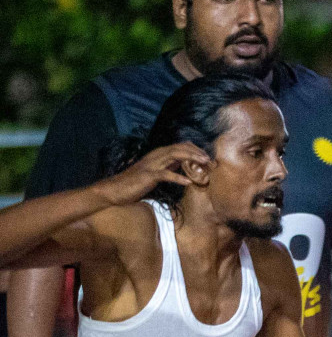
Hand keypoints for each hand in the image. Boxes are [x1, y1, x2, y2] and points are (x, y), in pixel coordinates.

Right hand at [92, 143, 209, 206]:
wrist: (115, 189)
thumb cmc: (136, 183)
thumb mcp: (157, 172)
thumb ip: (169, 167)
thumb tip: (185, 166)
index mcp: (158, 155)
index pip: (180, 146)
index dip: (195, 150)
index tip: (208, 157)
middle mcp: (156, 156)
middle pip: (180, 148)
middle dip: (196, 152)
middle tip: (210, 159)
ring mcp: (151, 164)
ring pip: (174, 156)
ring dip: (191, 159)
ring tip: (204, 164)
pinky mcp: (147, 175)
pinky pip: (165, 174)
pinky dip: (177, 177)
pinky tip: (188, 182)